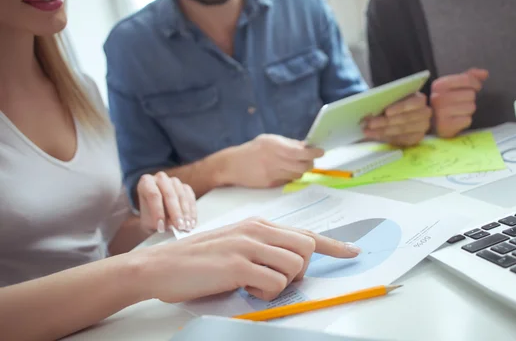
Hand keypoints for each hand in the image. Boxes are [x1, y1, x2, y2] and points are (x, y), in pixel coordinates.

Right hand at [134, 218, 360, 302]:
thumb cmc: (199, 259)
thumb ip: (263, 247)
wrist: (160, 266)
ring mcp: (248, 245)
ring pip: (293, 267)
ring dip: (279, 284)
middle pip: (306, 249)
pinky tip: (242, 287)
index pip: (304, 233)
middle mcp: (257, 229)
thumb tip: (291, 263)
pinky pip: (273, 283)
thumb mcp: (235, 243)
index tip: (352, 252)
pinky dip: (263, 293)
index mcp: (258, 224)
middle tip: (273, 279)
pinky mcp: (237, 264)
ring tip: (251, 283)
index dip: (332, 245)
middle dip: (299, 271)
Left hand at [137, 172, 196, 233]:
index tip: (161, 228)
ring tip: (186, 227)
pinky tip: (192, 222)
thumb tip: (171, 226)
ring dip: (185, 213)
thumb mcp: (148, 222)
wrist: (157, 215)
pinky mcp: (185, 187)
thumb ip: (156, 223)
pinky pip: (191, 198)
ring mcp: (174, 181)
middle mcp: (160, 178)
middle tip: (179, 227)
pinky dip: (192, 211)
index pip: (153, 195)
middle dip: (175, 212)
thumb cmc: (150, 218)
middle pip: (169, 194)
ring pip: (181, 195)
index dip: (158, 212)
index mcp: (146, 182)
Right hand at [224, 134, 323, 187]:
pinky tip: (286, 172)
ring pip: (297, 175)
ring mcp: (272, 172)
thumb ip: (288, 143)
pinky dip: (290, 176)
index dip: (313, 152)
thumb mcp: (269, 141)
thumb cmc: (252, 150)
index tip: (321, 151)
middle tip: (310, 160)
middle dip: (310, 163)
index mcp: (274, 144)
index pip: (300, 151)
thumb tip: (307, 146)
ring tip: (296, 165)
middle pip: (302, 165)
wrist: (231, 165)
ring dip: (301, 171)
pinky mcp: (270, 184)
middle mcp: (274, 158)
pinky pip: (288, 181)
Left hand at [362, 93, 431, 146]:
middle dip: (386, 122)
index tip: (386, 112)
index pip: (412, 103)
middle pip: (405, 119)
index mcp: (420, 100)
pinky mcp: (416, 138)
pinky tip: (376, 136)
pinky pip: (402, 140)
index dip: (399, 108)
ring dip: (383, 131)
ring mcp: (422, 128)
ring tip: (368, 132)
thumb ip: (384, 102)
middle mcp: (425, 114)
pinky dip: (387, 138)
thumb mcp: (391, 98)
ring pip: (402, 131)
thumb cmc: (395, 102)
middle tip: (370, 124)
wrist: (401, 111)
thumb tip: (369, 112)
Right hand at [430, 68, 488, 137]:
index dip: (475, 84)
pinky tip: (457, 120)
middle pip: (471, 94)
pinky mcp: (446, 125)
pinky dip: (465, 121)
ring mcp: (440, 112)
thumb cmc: (446, 102)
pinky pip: (467, 120)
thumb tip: (485, 73)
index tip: (474, 88)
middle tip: (460, 103)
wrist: (434, 124)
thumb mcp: (454, 86)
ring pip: (471, 107)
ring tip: (458, 112)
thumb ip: (469, 77)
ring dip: (468, 110)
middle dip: (469, 99)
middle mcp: (438, 97)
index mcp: (439, 85)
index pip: (466, 79)